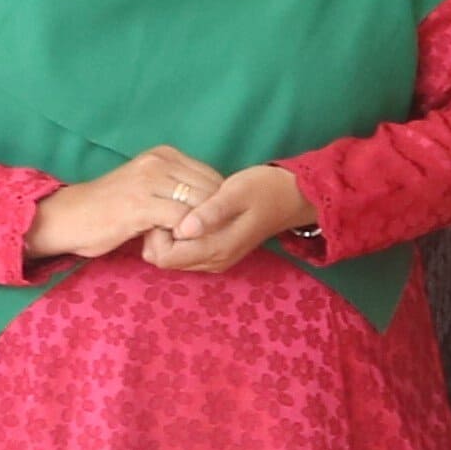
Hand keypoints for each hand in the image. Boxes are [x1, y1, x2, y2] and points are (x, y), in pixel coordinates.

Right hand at [26, 144, 227, 261]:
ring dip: (203, 226)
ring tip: (195, 242)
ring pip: (200, 203)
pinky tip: (178, 243)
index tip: (215, 224)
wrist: (68, 218)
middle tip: (211, 237)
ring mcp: (148, 181)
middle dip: (215, 215)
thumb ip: (175, 187)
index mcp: (164, 155)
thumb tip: (213, 202)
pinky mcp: (140, 204)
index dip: (219, 202)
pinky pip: (182, 219)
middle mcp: (158, 162)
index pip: (211, 176)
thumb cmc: (110, 208)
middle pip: (210, 189)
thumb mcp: (147, 186)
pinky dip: (187, 233)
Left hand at [142, 162, 313, 272]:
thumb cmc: (264, 189)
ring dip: (168, 236)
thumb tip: (183, 228)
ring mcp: (217, 260)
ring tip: (180, 209)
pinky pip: (185, 253)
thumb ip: (211, 212)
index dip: (157, 233)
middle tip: (171, 206)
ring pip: (173, 258)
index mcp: (218, 248)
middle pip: (165, 260)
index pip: (165, 256)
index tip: (167, 208)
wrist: (293, 197)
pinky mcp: (218, 254)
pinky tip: (188, 215)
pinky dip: (179, 237)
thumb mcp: (237, 192)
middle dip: (159, 235)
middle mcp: (215, 261)